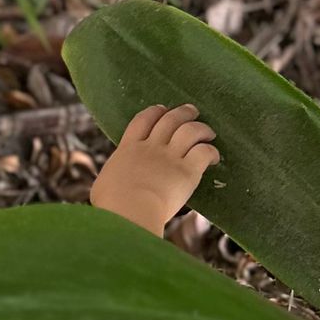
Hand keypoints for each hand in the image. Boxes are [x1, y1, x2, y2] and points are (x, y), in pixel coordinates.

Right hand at [91, 102, 218, 232]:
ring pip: (189, 130)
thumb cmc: (111, 203)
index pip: (142, 120)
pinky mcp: (187, 171)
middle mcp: (150, 147)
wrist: (129, 210)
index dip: (154, 112)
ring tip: (208, 132)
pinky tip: (213, 157)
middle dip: (182, 113)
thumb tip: (112, 184)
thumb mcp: (105, 182)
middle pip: (169, 119)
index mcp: (128, 148)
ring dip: (201, 128)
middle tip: (191, 111)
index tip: (161, 110)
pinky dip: (211, 151)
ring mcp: (169, 157)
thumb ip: (115, 177)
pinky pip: (204, 152)